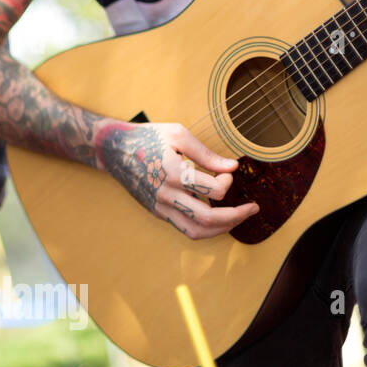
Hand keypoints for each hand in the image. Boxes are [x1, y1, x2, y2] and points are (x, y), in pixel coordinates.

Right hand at [96, 122, 257, 239]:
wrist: (113, 150)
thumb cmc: (148, 138)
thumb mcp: (177, 134)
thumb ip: (206, 153)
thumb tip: (233, 167)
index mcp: (172, 172)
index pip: (214, 190)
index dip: (228, 182)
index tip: (227, 172)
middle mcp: (165, 194)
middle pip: (208, 218)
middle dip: (237, 216)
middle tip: (253, 208)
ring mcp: (160, 207)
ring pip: (197, 231)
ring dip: (222, 229)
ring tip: (237, 218)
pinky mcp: (157, 212)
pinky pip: (185, 228)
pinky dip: (206, 227)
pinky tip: (217, 217)